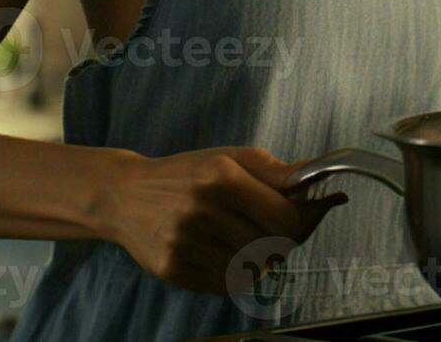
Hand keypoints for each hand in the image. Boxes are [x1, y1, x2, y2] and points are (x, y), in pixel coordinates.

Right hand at [98, 146, 347, 294]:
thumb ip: (275, 170)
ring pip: (251, 269)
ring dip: (260, 259)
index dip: (301, 220)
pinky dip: (236, 273)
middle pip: (271, 246)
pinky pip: (225, 284)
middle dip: (283, 240)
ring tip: (247, 239)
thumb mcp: (230, 157)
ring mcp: (184, 244)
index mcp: (220, 177)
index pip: (284, 217)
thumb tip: (316, 175)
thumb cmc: (186, 174)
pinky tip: (226, 253)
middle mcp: (201, 211)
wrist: (125, 196)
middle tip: (274, 229)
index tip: (300, 215)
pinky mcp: (172, 270)